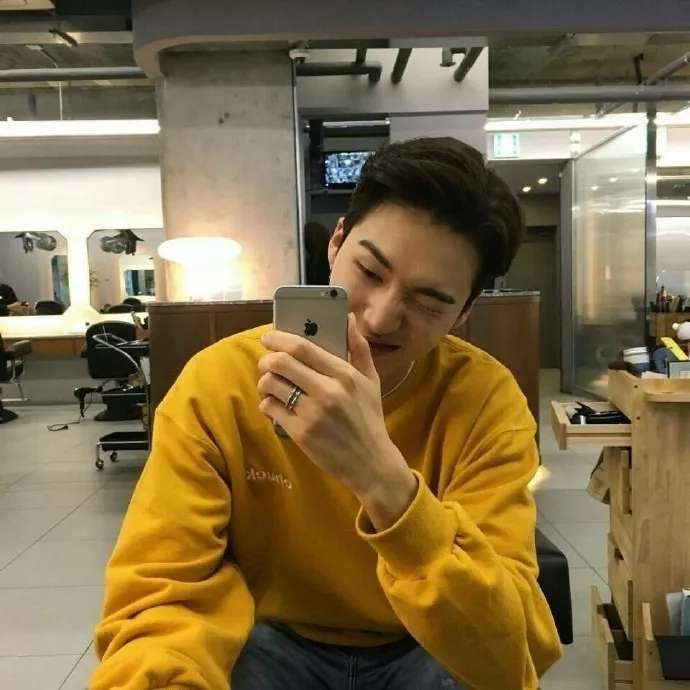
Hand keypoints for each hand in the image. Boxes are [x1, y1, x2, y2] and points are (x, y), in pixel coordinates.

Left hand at [257, 314, 401, 495]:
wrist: (371, 462)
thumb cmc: (369, 418)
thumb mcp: (371, 380)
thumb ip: (359, 347)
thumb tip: (349, 318)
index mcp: (345, 374)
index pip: (303, 347)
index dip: (279, 338)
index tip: (270, 337)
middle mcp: (328, 391)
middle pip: (281, 363)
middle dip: (267, 359)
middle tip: (267, 362)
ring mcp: (312, 413)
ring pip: (271, 385)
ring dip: (265, 382)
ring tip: (272, 385)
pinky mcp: (300, 433)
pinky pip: (270, 408)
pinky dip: (267, 404)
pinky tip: (276, 405)